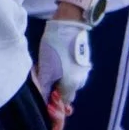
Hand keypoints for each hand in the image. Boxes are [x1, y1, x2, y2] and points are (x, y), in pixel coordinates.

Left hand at [34, 12, 93, 128]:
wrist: (69, 25)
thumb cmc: (55, 49)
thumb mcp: (46, 70)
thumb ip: (46, 88)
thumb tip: (45, 99)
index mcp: (71, 86)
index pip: (63, 104)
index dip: (53, 104)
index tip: (45, 97)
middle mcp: (80, 81)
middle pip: (66, 93)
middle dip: (56, 91)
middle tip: (44, 81)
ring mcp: (83, 70)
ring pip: (69, 82)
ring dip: (60, 80)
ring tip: (49, 69)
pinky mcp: (83, 60)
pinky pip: (72, 72)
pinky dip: (65, 71)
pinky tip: (56, 61)